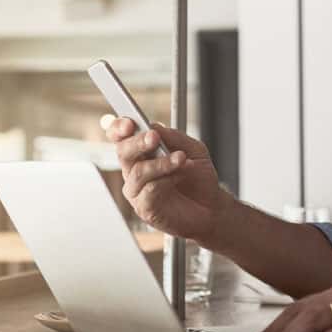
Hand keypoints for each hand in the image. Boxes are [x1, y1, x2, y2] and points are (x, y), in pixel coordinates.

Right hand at [103, 116, 234, 245]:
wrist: (212, 207)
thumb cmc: (198, 179)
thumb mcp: (193, 150)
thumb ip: (174, 137)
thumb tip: (154, 127)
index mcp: (142, 152)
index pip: (120, 137)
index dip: (119, 128)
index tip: (130, 123)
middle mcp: (135, 170)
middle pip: (123, 152)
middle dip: (138, 142)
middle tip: (154, 137)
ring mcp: (137, 190)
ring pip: (138, 172)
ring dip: (161, 163)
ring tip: (181, 159)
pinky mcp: (144, 208)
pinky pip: (149, 190)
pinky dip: (167, 180)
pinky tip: (180, 176)